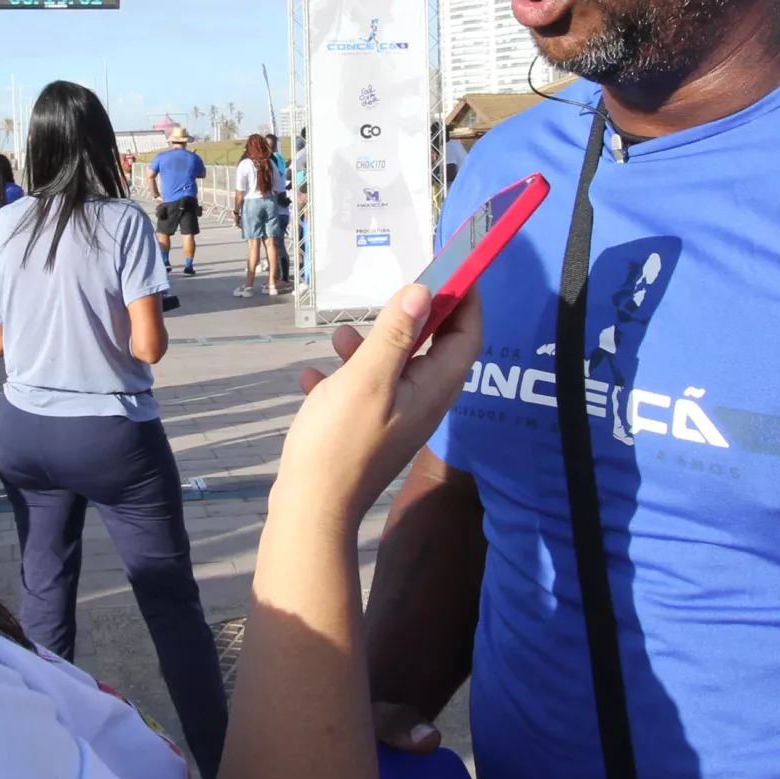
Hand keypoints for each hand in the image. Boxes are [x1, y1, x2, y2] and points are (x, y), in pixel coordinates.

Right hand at [275, 285, 478, 524]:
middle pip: (433, 350)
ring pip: (394, 370)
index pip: (467, 336)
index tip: (453, 268)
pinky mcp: (369, 434)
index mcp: (433, 389)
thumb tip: (423, 292)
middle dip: (412, 319)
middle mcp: (423, 404)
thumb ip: (396, 334)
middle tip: (389, 295)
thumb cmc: (341, 442)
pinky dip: (343, 379)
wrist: (311, 510)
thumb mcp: (368, 378)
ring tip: (337, 337)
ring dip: (370, 347)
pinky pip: (363, 394)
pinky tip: (312, 377)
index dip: (465, 300)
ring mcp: (396, 421)